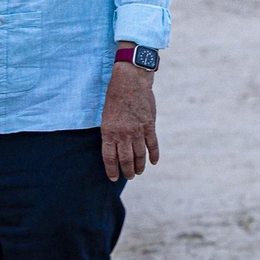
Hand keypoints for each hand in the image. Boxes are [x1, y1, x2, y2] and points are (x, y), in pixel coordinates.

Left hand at [101, 61, 158, 180]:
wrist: (130, 81)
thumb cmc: (115, 97)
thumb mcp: (106, 116)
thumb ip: (111, 132)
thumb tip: (115, 146)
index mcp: (109, 132)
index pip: (110, 158)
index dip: (111, 170)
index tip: (113, 178)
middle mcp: (123, 134)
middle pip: (125, 160)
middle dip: (127, 171)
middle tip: (129, 177)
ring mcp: (137, 131)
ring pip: (139, 155)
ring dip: (139, 166)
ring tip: (139, 172)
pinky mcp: (149, 125)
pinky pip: (152, 144)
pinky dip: (154, 155)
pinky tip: (153, 162)